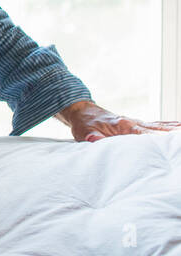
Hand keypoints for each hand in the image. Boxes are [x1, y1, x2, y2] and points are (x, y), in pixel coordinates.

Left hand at [56, 100, 180, 142]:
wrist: (83, 111)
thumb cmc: (84, 124)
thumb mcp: (85, 132)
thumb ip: (92, 137)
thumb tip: (95, 140)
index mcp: (123, 126)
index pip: (144, 134)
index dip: (157, 139)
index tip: (169, 144)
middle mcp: (133, 123)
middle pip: (157, 129)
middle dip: (171, 135)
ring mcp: (136, 123)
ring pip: (159, 126)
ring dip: (173, 130)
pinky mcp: (136, 124)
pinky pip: (155, 125)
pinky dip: (167, 126)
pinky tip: (178, 128)